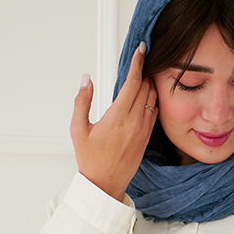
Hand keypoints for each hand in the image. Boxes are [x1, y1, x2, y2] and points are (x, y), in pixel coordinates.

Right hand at [70, 43, 158, 202]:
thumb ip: (82, 101)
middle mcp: (134, 122)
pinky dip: (152, 100)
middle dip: (144, 70)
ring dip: (150, 84)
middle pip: (146, 87)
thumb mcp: (78, 129)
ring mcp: (143, 131)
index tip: (141, 49)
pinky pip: (155, 112)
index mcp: (118, 117)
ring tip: (144, 74)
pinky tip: (146, 95)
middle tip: (141, 58)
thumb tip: (87, 80)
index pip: (133, 82)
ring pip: (154, 98)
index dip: (138, 62)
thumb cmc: (90, 160)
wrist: (105, 185)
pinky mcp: (147, 138)